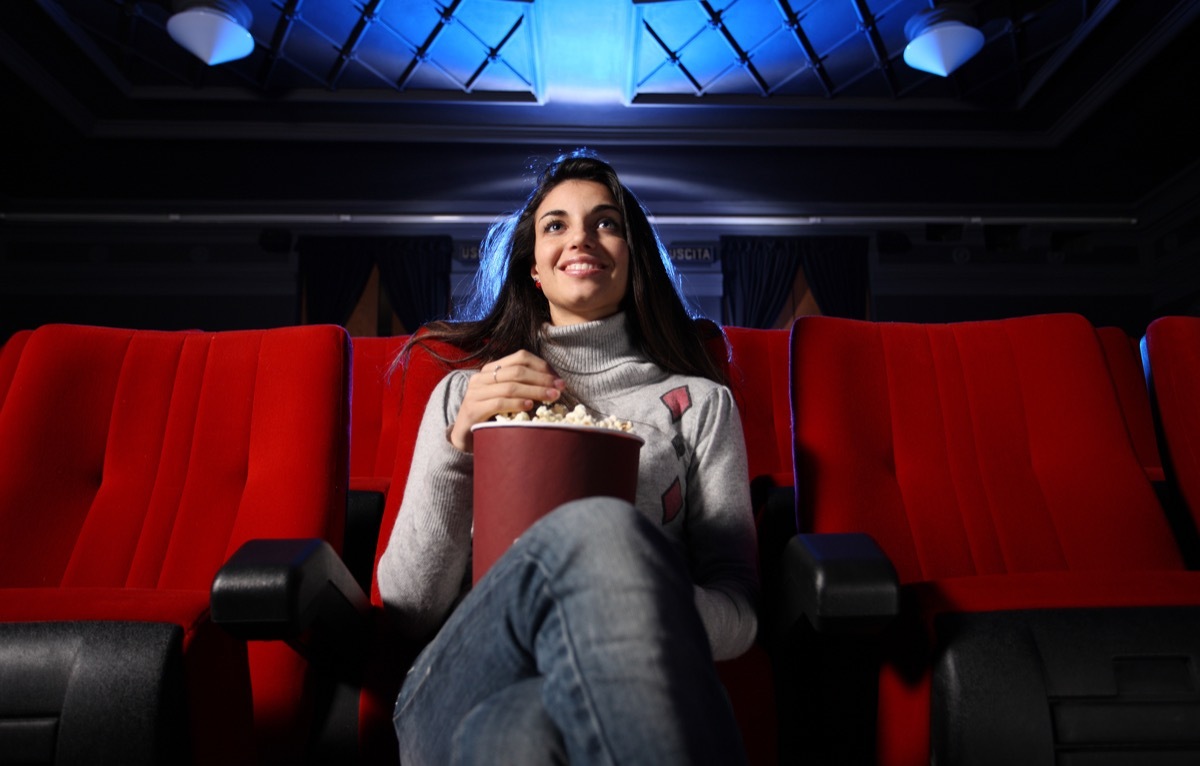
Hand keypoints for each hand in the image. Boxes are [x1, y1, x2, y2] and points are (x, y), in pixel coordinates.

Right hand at [450, 350, 564, 451]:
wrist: (464, 436)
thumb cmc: (491, 416)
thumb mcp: (506, 397)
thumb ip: (522, 388)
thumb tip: (554, 386)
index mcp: (491, 370)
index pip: (520, 358)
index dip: (542, 366)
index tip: (558, 379)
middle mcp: (481, 378)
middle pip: (517, 371)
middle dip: (542, 379)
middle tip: (560, 389)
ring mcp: (475, 393)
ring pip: (510, 386)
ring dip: (535, 391)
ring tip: (552, 398)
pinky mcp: (473, 409)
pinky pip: (498, 403)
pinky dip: (517, 403)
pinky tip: (530, 406)